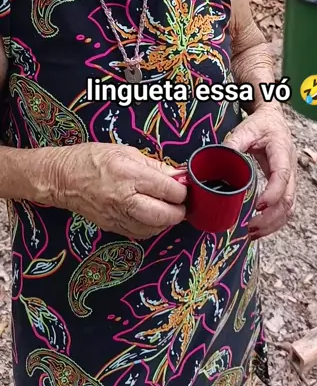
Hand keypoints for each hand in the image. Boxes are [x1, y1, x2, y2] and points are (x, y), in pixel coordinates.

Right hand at [51, 143, 186, 238]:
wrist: (62, 178)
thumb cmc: (93, 158)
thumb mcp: (127, 152)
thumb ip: (156, 166)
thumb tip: (179, 176)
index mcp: (129, 174)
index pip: (168, 190)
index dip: (182, 190)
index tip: (185, 186)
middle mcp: (124, 198)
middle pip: (163, 215)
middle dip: (179, 211)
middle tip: (181, 203)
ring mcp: (117, 215)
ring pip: (153, 229)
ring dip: (166, 221)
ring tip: (168, 209)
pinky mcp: (112, 226)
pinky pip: (139, 233)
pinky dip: (151, 227)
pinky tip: (153, 217)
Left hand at [226, 107, 296, 238]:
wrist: (274, 119)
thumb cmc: (261, 124)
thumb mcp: (246, 128)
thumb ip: (234, 142)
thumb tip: (219, 159)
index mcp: (282, 150)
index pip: (283, 175)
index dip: (272, 193)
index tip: (257, 206)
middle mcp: (291, 166)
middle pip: (289, 199)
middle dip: (271, 218)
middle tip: (250, 228)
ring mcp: (291, 177)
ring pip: (290, 207)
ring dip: (274, 223)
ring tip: (253, 233)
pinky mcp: (286, 184)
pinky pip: (286, 206)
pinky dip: (275, 220)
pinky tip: (261, 227)